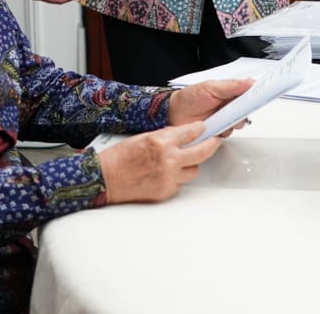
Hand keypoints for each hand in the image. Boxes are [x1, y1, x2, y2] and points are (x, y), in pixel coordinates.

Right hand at [97, 123, 221, 203]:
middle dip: (211, 145)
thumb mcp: (143, 137)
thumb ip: (165, 137)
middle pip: (202, 152)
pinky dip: (177, 178)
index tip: (205, 128)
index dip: (200, 129)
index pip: (191, 132)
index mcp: (161, 142)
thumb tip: (183, 135)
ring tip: (179, 161)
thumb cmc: (119, 158)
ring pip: (194, 170)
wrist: (105, 178)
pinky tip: (165, 173)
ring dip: (190, 164)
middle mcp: (168, 160)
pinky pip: (181, 183)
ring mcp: (169, 178)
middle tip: (214, 141)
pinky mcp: (166, 191)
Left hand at [167, 78, 253, 125]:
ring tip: (222, 118)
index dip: (254, 95)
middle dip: (243, 111)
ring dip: (233, 122)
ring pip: (238, 123)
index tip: (259, 96)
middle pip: (245, 110)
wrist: (172, 114)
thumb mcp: (210, 88)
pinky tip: (216, 127)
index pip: (246, 94)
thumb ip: (231, 85)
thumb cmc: (188, 98)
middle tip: (237, 109)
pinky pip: (228, 133)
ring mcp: (223, 120)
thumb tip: (250, 81)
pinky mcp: (218, 133)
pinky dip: (224, 131)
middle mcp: (227, 107)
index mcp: (227, 93)